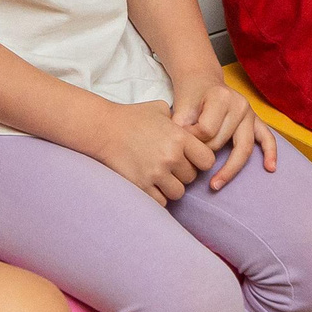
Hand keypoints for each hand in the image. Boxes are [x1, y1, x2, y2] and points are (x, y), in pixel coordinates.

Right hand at [102, 101, 217, 205]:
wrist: (103, 128)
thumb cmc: (131, 117)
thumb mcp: (159, 109)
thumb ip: (179, 119)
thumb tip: (191, 125)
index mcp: (179, 138)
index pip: (208, 161)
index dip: (201, 161)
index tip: (190, 158)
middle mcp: (170, 157)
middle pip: (192, 178)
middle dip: (183, 173)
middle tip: (170, 166)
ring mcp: (156, 173)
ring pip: (178, 192)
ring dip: (171, 187)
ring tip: (160, 177)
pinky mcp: (141, 185)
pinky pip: (161, 202)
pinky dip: (158, 196)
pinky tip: (151, 185)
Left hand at [171, 79, 278, 190]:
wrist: (202, 81)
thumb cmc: (191, 94)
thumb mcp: (181, 103)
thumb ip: (180, 124)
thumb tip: (183, 147)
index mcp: (221, 97)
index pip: (207, 130)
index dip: (191, 139)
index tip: (180, 137)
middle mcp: (240, 104)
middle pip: (222, 141)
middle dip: (205, 153)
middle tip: (190, 158)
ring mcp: (251, 114)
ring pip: (243, 148)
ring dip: (229, 169)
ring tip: (215, 185)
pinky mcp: (257, 121)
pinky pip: (267, 139)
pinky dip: (270, 153)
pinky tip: (270, 167)